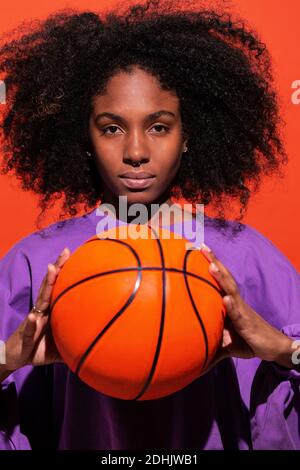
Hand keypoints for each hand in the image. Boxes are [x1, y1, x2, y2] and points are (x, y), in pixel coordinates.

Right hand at [4, 247, 70, 370]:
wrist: (17, 358)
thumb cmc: (41, 347)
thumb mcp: (63, 344)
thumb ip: (78, 340)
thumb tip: (100, 343)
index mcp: (51, 310)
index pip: (59, 287)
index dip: (65, 272)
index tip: (75, 256)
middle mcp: (42, 310)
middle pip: (50, 285)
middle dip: (57, 268)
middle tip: (66, 252)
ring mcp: (34, 320)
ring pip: (41, 300)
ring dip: (46, 284)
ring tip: (51, 269)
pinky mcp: (26, 334)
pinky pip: (30, 328)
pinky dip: (32, 322)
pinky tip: (34, 317)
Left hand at [200, 243, 293, 369]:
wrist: (273, 349)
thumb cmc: (248, 341)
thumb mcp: (226, 342)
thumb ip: (212, 343)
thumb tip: (196, 354)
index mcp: (229, 302)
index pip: (219, 280)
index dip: (211, 265)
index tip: (199, 250)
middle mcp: (235, 302)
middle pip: (224, 278)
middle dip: (214, 262)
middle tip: (203, 247)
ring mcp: (242, 311)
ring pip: (230, 291)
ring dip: (221, 278)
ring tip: (211, 265)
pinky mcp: (247, 324)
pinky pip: (238, 313)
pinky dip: (231, 306)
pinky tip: (226, 299)